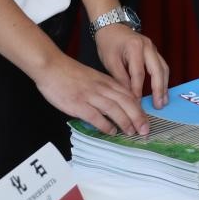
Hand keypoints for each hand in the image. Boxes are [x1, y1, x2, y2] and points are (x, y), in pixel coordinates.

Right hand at [32, 52, 152, 136]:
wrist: (52, 67)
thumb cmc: (70, 73)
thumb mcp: (94, 78)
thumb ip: (105, 89)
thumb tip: (116, 105)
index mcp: (107, 81)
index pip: (129, 95)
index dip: (140, 109)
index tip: (146, 120)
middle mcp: (102, 88)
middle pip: (126, 103)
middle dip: (138, 117)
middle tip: (145, 131)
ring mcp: (91, 96)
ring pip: (114, 109)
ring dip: (125, 122)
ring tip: (132, 132)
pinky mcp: (78, 104)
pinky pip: (96, 116)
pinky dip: (105, 125)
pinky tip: (111, 132)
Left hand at [94, 25, 169, 108]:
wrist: (112, 27)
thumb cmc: (109, 43)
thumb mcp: (110, 61)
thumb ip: (120, 78)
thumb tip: (128, 96)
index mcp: (135, 47)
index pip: (139, 73)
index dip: (138, 90)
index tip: (137, 105)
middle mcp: (148, 46)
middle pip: (157, 70)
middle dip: (159, 89)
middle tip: (158, 105)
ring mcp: (153, 48)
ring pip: (163, 68)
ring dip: (164, 86)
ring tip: (163, 101)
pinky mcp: (154, 52)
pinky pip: (162, 66)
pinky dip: (163, 79)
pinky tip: (162, 91)